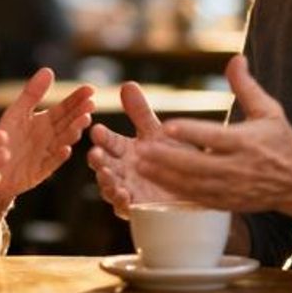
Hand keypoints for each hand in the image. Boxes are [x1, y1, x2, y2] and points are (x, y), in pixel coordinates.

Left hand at [0, 68, 94, 202]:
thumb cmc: (3, 139)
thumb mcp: (17, 112)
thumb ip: (32, 93)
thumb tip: (49, 70)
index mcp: (45, 122)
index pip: (65, 108)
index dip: (77, 99)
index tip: (90, 89)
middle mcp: (49, 138)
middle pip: (67, 124)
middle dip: (80, 114)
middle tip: (91, 105)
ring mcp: (45, 155)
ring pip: (63, 141)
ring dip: (73, 132)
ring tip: (83, 122)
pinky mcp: (38, 172)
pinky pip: (49, 164)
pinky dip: (58, 158)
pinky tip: (66, 149)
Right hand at [87, 82, 178, 218]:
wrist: (196, 185)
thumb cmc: (173, 156)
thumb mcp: (157, 132)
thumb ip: (140, 112)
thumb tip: (127, 84)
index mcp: (124, 149)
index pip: (108, 141)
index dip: (102, 137)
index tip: (97, 129)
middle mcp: (122, 169)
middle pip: (104, 164)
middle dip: (98, 159)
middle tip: (95, 154)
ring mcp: (128, 189)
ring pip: (110, 186)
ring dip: (106, 181)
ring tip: (107, 174)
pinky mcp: (139, 208)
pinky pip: (126, 208)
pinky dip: (123, 202)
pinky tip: (125, 195)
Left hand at [136, 55, 291, 212]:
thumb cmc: (280, 141)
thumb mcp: (268, 111)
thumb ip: (246, 86)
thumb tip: (236, 57)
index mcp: (247, 142)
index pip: (214, 137)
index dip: (190, 133)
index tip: (165, 127)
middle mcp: (238, 167)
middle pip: (198, 165)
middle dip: (168, 159)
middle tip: (141, 150)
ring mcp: (233, 188)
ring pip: (194, 185)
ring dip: (165, 176)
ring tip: (140, 165)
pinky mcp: (228, 203)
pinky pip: (198, 199)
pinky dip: (175, 192)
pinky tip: (156, 181)